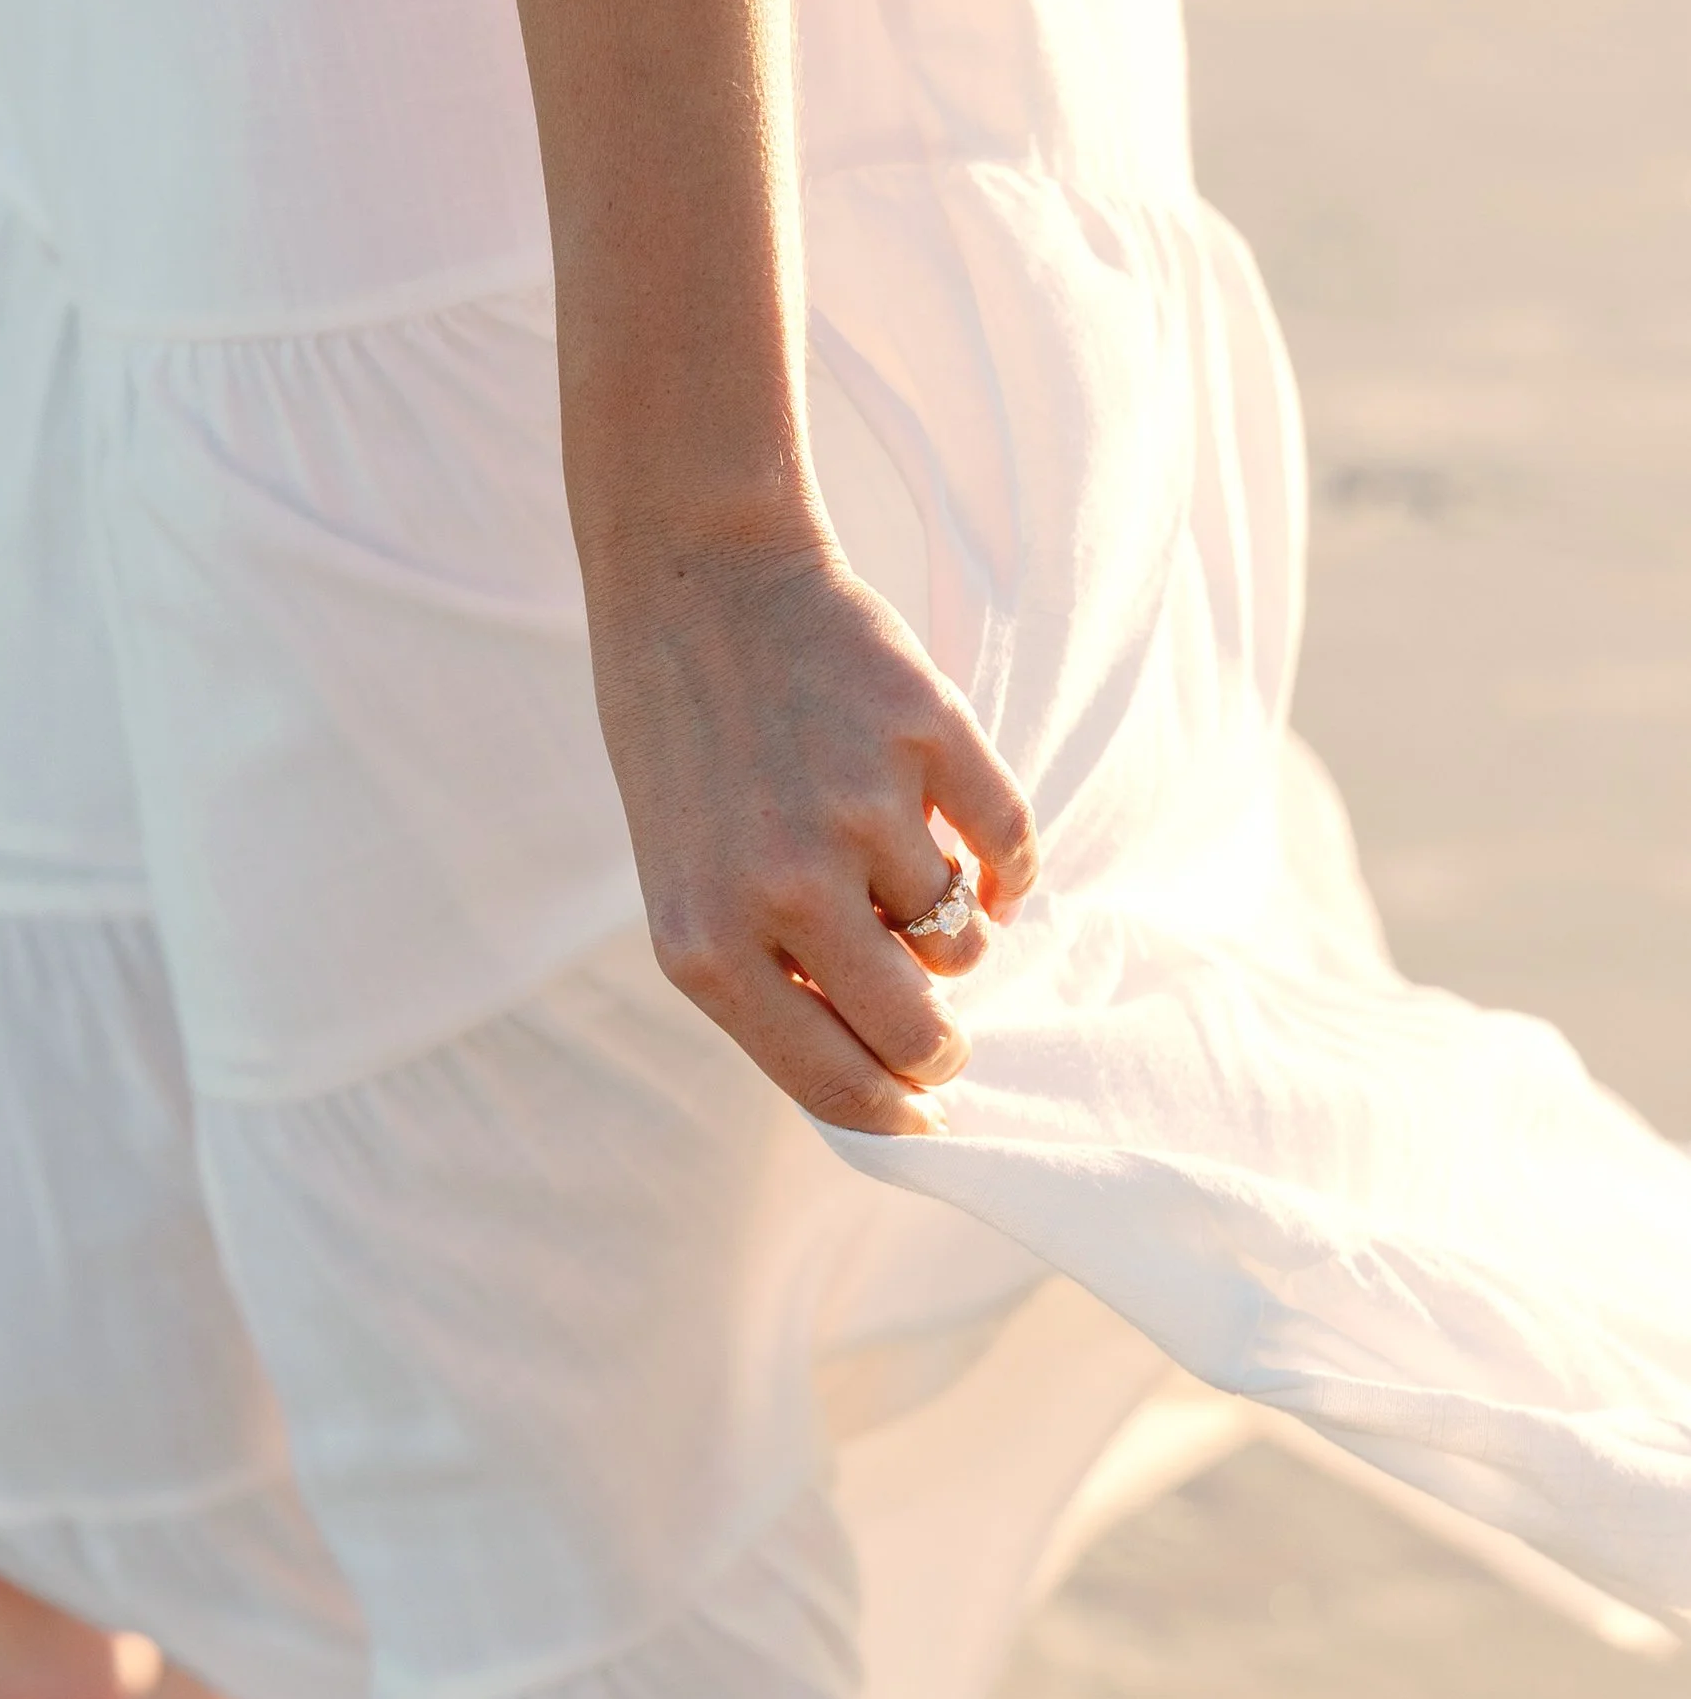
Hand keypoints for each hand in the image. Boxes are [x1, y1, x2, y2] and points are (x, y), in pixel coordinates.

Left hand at [588, 526, 1038, 1134]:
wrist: (698, 584)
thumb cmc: (689, 755)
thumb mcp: (686, 884)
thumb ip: (769, 977)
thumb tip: (884, 1062)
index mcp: (707, 946)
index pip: (832, 1082)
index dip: (895, 1113)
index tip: (927, 1113)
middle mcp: (784, 890)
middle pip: (918, 1034)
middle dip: (939, 1048)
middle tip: (941, 1030)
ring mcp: (861, 812)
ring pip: (959, 940)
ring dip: (948, 930)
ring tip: (899, 876)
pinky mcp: (930, 737)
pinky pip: (1011, 850)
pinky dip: (1007, 870)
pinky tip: (977, 856)